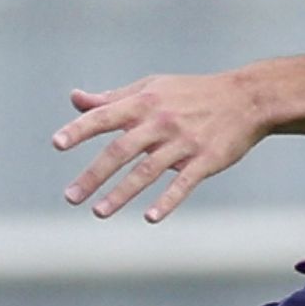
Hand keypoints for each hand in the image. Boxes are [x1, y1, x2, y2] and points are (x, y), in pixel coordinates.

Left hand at [54, 73, 268, 222]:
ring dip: (121, 194)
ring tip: (98, 212)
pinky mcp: (205, 161)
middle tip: (70, 197)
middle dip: (93, 175)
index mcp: (144, 103)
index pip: (105, 116)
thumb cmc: (191, 93)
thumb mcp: (151, 88)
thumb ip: (112, 99)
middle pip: (120, 151)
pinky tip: (150, 218)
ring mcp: (183, 143)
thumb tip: (75, 99)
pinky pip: (183, 184)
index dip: (80, 129)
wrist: (247, 98)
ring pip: (147, 172)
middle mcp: (160, 122)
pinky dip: (167, 201)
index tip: (57, 143)